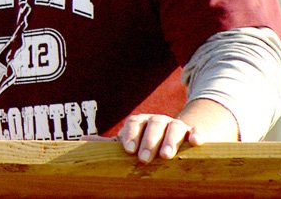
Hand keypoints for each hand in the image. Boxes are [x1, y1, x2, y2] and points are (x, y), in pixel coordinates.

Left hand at [116, 99, 237, 163]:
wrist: (177, 137)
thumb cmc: (147, 143)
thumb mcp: (131, 142)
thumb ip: (110, 144)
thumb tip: (85, 140)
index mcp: (141, 122)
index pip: (134, 123)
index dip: (131, 135)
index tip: (128, 150)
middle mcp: (158, 121)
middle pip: (153, 125)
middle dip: (148, 141)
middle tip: (144, 158)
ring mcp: (176, 126)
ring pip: (174, 126)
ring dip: (170, 139)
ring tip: (166, 156)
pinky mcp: (193, 133)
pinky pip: (196, 131)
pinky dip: (196, 134)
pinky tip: (195, 142)